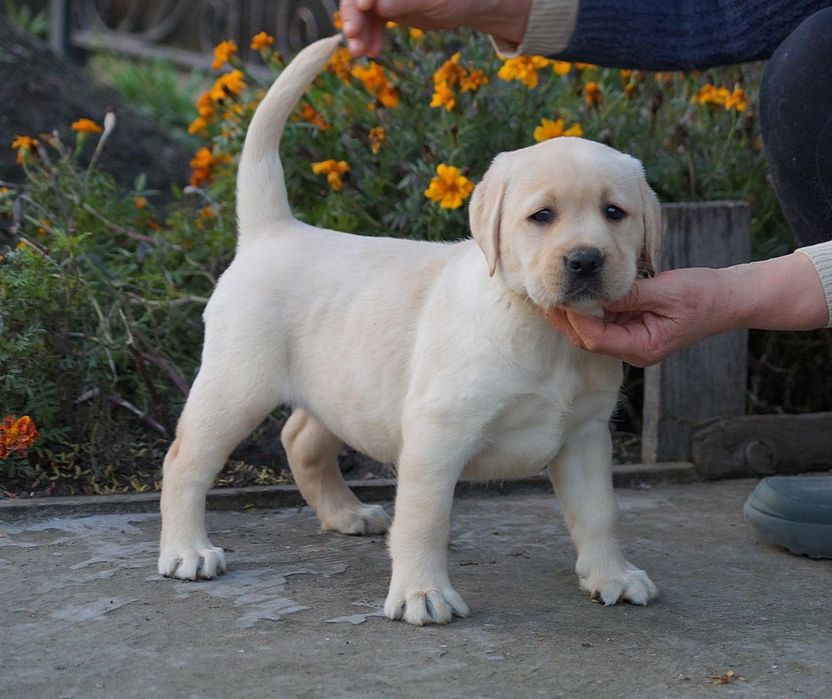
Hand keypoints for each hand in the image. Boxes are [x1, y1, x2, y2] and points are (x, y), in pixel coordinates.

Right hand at [340, 0, 529, 56]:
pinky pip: (371, 21)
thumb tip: (379, 6)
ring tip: (359, 52)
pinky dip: (369, 36)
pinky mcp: (386, 7)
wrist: (467, 6)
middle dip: (354, 14)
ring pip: (361, 9)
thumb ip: (406, 1)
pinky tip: (371, 51)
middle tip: (353, 36)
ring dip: (358, 30)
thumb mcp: (435, 0)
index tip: (364, 7)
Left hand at [546, 269, 728, 366]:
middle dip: (566, 319)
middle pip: (588, 340)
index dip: (575, 320)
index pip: (596, 339)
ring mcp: (633, 342)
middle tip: (547, 294)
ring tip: (556, 290)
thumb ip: (631, 294)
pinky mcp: (633, 329)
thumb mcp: (666, 291)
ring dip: (575, 314)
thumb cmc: (703, 295)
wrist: (728, 299)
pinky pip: (605, 322)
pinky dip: (591, 309)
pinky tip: (577, 292)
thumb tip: (596, 290)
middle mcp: (634, 351)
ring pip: (593, 332)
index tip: (560, 298)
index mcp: (643, 347)